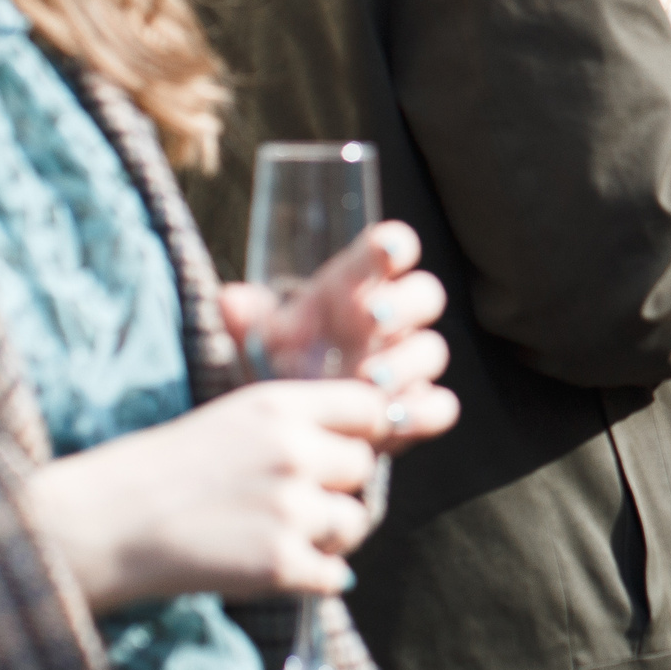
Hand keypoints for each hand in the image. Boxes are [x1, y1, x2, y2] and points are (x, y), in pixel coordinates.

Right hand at [28, 377, 449, 610]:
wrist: (102, 524)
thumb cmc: (162, 470)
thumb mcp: (232, 418)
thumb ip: (295, 422)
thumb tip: (365, 435)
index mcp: (280, 406)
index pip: (370, 406)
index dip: (364, 430)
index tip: (345, 447)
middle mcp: (294, 452)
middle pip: (364, 467)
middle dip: (338, 486)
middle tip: (294, 501)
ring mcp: (290, 509)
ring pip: (355, 522)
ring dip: (329, 535)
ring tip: (279, 535)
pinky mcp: (280, 564)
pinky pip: (336, 575)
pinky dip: (314, 578)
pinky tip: (278, 568)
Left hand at [220, 223, 450, 440]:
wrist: (289, 423)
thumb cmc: (278, 366)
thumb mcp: (256, 343)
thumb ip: (247, 322)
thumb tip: (230, 300)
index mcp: (357, 289)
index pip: (388, 252)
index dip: (394, 246)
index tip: (386, 250)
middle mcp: (391, 322)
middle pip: (425, 295)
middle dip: (405, 304)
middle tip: (372, 319)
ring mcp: (407, 365)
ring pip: (431, 350)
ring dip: (406, 363)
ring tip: (371, 380)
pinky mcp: (416, 408)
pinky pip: (440, 405)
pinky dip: (424, 411)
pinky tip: (396, 419)